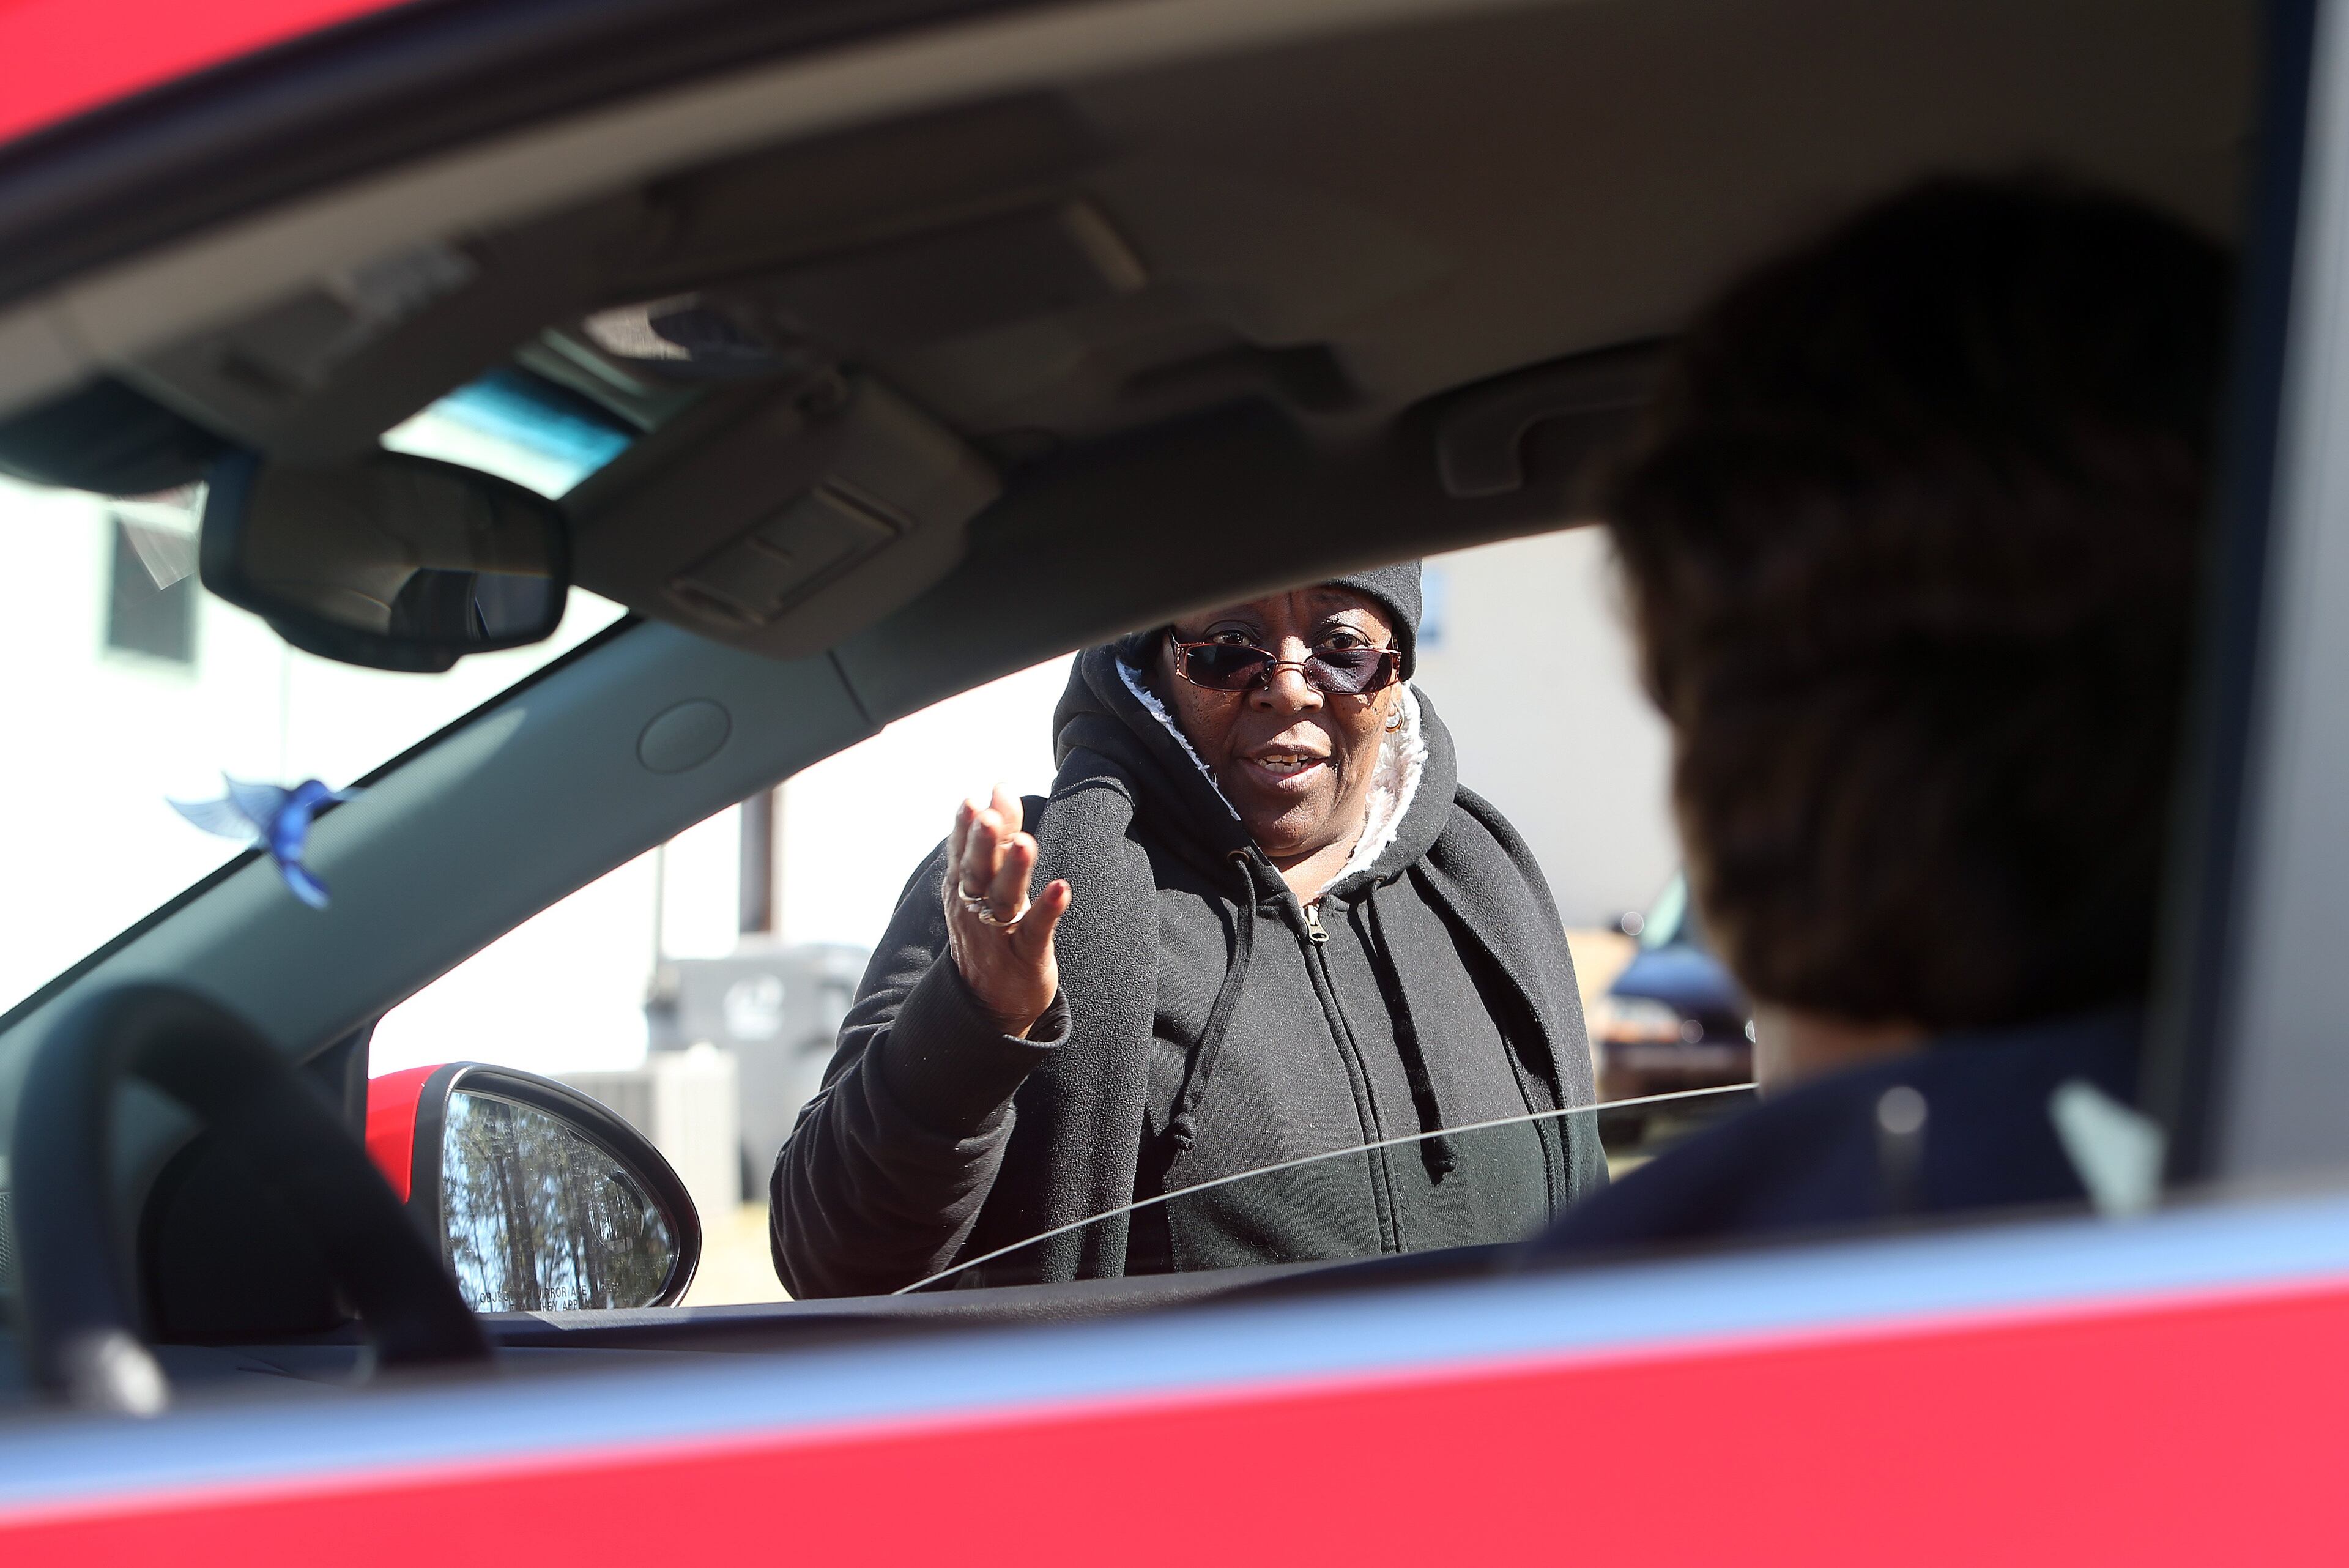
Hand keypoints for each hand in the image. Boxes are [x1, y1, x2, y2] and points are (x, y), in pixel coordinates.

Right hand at [941, 784, 1072, 1037]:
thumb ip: (995, 839)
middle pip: (977, 871)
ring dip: (1015, 870)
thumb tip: (999, 789)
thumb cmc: (990, 931)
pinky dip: (1047, 909)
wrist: (989, 1003)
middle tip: (987, 813)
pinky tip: (1062, 888)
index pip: (962, 853)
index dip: (966, 827)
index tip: (974, 798)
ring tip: (1025, 842)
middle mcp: (975, 908)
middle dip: (982, 843)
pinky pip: (1036, 930)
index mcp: (962, 889)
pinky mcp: (1026, 955)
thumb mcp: (984, 885)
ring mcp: (999, 933)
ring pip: (1004, 898)